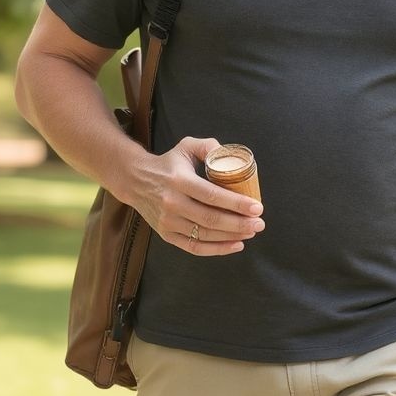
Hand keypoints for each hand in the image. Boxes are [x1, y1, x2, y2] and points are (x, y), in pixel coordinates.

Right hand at [131, 136, 264, 255]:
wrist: (135, 180)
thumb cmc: (168, 163)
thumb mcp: (186, 146)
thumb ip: (208, 146)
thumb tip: (229, 155)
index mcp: (179, 181)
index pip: (212, 195)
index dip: (237, 203)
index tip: (256, 207)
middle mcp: (172, 203)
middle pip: (211, 218)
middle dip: (239, 223)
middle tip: (259, 223)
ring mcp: (168, 222)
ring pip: (205, 234)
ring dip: (232, 236)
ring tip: (251, 232)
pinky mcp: (166, 235)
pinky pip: (194, 247)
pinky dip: (216, 249)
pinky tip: (235, 244)